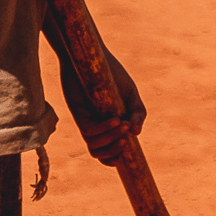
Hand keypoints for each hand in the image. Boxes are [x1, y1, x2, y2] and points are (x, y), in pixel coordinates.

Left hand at [58, 43, 145, 164]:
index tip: (125, 158)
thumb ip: (138, 113)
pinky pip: (88, 130)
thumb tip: (137, 133)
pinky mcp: (77, 111)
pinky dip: (103, 128)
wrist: (93, 56)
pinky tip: (116, 119)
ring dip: (110, 139)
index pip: (105, 151)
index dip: (112, 159)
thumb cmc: (112, 74)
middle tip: (127, 137)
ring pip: (93, 145)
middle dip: (114, 151)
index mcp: (106, 125)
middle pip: (98, 153)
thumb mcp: (131, 94)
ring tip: (123, 125)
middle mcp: (94, 125)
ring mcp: (85, 119)